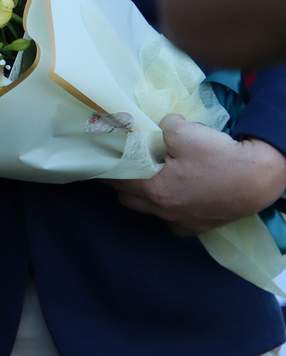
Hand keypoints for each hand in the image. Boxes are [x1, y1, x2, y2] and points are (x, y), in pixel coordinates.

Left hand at [108, 114, 285, 236]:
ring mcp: (180, 222)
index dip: (106, 167)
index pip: (116, 179)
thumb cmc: (218, 157)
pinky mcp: (197, 228)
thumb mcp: (184, 131)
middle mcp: (162, 210)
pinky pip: (173, 221)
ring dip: (142, 197)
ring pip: (149, 212)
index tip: (98, 159)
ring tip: (147, 179)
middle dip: (120, 182)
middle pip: (127, 198)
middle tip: (122, 165)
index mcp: (153, 188)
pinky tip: (174, 197)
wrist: (257, 181)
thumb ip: (162, 127)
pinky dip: (168, 209)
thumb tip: (158, 127)